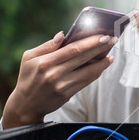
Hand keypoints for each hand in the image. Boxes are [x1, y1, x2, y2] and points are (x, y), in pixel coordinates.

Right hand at [2, 31, 116, 128]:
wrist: (26, 105)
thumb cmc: (28, 77)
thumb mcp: (29, 58)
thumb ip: (47, 46)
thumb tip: (63, 34)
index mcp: (45, 62)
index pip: (73, 49)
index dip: (90, 42)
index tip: (103, 36)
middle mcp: (55, 73)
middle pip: (83, 58)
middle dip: (100, 48)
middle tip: (113, 40)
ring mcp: (62, 85)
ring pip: (88, 71)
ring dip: (102, 63)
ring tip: (111, 55)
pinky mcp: (67, 94)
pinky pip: (86, 81)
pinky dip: (96, 73)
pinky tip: (103, 66)